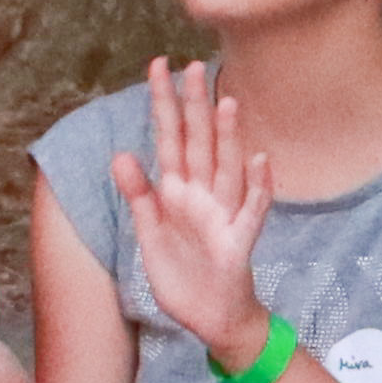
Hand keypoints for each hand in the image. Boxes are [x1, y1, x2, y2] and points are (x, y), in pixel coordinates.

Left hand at [112, 59, 275, 369]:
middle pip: (199, 144)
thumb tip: (121, 154)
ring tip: (225, 104)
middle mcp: (202, 197)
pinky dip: (258, 188)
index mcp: (177, 193)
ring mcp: (222, 217)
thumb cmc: (182, 273)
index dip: (164, 105)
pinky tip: (260, 162)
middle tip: (192, 66)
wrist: (211, 317)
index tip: (159, 66)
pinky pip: (251, 212)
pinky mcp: (237, 243)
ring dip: (227, 138)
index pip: (169, 139)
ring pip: (226, 170)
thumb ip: (138, 194)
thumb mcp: (150, 232)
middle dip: (194, 107)